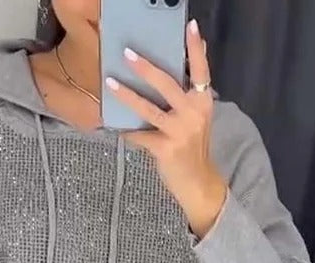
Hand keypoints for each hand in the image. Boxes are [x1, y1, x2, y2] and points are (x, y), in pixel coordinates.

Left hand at [106, 19, 227, 238]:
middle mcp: (193, 113)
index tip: (190, 26)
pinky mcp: (165, 149)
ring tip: (111, 82)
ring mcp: (179, 132)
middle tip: (127, 53)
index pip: (201, 70)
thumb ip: (191, 92)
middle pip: (167, 84)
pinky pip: (140, 136)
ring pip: (148, 108)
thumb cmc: (193, 146)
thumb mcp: (197, 117)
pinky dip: (128, 133)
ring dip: (127, 95)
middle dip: (146, 68)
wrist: (198, 183)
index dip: (195, 48)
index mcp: (203, 101)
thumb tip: (183, 64)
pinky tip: (119, 129)